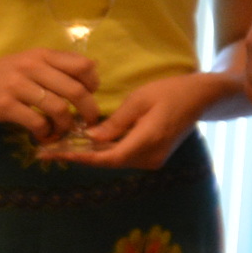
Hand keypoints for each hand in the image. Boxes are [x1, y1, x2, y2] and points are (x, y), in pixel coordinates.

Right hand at [0, 52, 96, 138]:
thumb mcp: (24, 64)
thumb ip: (51, 69)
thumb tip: (86, 82)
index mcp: (40, 55)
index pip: (83, 65)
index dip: (93, 84)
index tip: (89, 96)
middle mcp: (31, 66)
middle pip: (76, 90)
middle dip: (88, 110)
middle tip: (87, 122)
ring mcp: (17, 85)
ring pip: (59, 108)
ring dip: (66, 125)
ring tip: (61, 131)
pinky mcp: (4, 105)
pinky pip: (36, 122)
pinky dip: (45, 133)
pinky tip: (42, 135)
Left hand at [55, 73, 217, 170]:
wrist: (202, 97)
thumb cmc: (171, 91)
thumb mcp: (140, 99)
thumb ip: (115, 121)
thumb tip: (91, 138)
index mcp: (147, 141)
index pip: (107, 157)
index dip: (80, 157)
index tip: (54, 154)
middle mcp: (150, 157)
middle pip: (108, 161)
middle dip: (80, 156)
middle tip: (49, 151)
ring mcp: (153, 159)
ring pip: (115, 160)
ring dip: (91, 154)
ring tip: (62, 146)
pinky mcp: (154, 156)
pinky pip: (124, 156)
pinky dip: (105, 151)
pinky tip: (88, 143)